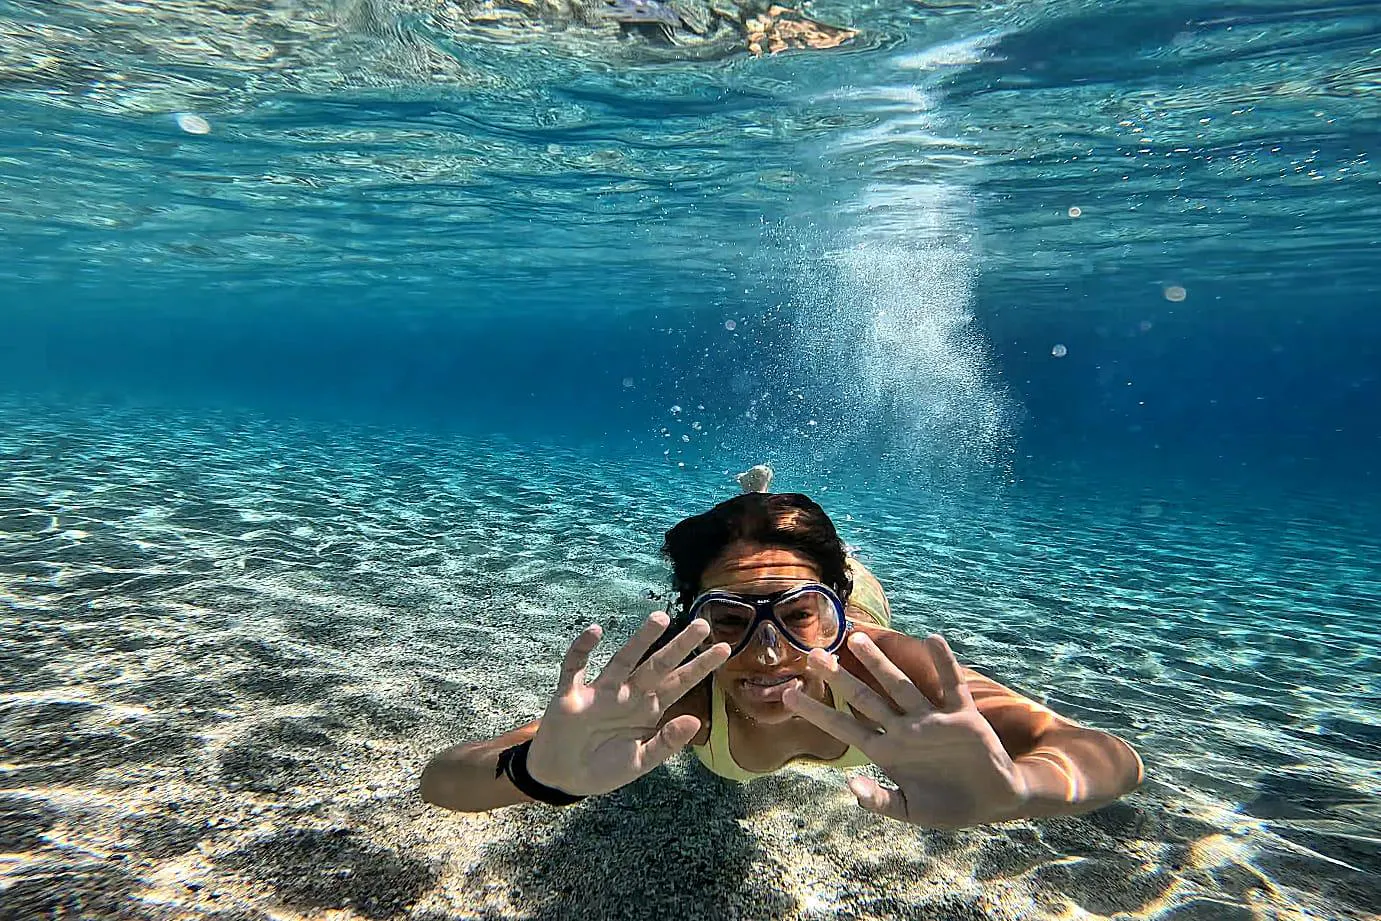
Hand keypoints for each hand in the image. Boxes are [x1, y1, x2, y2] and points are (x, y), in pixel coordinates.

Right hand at [525, 612, 729, 796]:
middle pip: (657, 665)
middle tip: (702, 624)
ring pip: (624, 660)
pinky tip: (595, 632)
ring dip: (640, 640)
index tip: (725, 649)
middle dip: (679, 646)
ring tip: (661, 618)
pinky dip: (582, 649)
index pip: (679, 684)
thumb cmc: (603, 768)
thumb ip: (666, 744)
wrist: (562, 777)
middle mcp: (628, 695)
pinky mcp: (570, 693)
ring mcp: (600, 692)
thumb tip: (695, 721)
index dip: (700, 667)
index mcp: (647, 710)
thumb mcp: (639, 763)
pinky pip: (575, 667)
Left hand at [783, 632, 1027, 827]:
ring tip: (856, 638)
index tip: (787, 694)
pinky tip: (932, 639)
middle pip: (865, 698)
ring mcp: (930, 719)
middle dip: (840, 677)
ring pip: (899, 685)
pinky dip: (943, 663)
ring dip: (880, 663)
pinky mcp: (961, 715)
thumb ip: (881, 800)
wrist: (993, 800)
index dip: (816, 711)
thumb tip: (850, 788)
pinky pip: (951, 684)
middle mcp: (903, 729)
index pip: (843, 727)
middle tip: (813, 654)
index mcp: (887, 751)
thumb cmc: (949, 806)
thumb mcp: (911, 811)